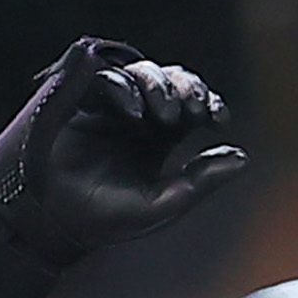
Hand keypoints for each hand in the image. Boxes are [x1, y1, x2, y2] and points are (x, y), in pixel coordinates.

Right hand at [0, 42, 248, 297]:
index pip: (193, 107)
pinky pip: (109, 78)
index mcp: (161, 140)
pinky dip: (125, 88)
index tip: (217, 118)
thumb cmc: (106, 221)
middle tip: (191, 109)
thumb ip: (200, 181)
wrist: (55, 223)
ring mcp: (111, 106)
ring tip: (163, 115)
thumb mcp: (161, 205)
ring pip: (145, 73)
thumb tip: (242, 156)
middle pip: (173, 82)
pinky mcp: (83, 101)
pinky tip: (133, 112)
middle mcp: (139, 117)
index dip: (209, 104)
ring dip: (160, 86)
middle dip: (187, 88)